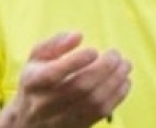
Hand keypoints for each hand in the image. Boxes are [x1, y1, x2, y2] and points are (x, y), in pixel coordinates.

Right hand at [0, 33, 131, 127]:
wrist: (30, 121)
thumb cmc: (37, 81)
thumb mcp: (36, 58)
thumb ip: (55, 43)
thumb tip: (78, 36)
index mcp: (33, 82)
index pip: (53, 74)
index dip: (76, 61)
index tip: (94, 50)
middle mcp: (45, 104)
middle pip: (80, 87)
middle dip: (103, 68)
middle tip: (116, 54)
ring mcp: (62, 119)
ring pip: (94, 101)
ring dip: (115, 81)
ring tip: (125, 65)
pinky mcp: (78, 127)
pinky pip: (102, 113)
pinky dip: (118, 95)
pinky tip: (124, 81)